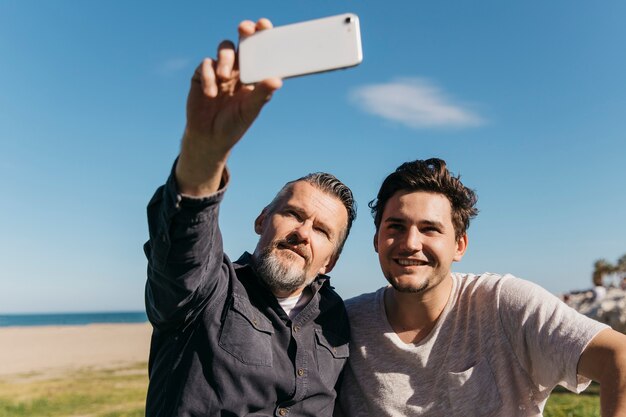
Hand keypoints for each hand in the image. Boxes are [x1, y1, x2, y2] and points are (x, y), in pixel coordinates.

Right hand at [176, 18, 282, 195]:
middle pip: (241, 42)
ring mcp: (219, 70)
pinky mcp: (201, 75)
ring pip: (224, 48)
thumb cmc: (234, 124)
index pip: (260, 51)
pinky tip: (211, 94)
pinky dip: (209, 77)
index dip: (262, 35)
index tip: (264, 25)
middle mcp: (237, 69)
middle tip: (245, 29)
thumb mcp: (250, 110)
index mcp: (253, 75)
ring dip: (225, 58)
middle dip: (244, 32)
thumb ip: (262, 94)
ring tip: (225, 76)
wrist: (210, 138)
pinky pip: (205, 65)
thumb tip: (277, 80)